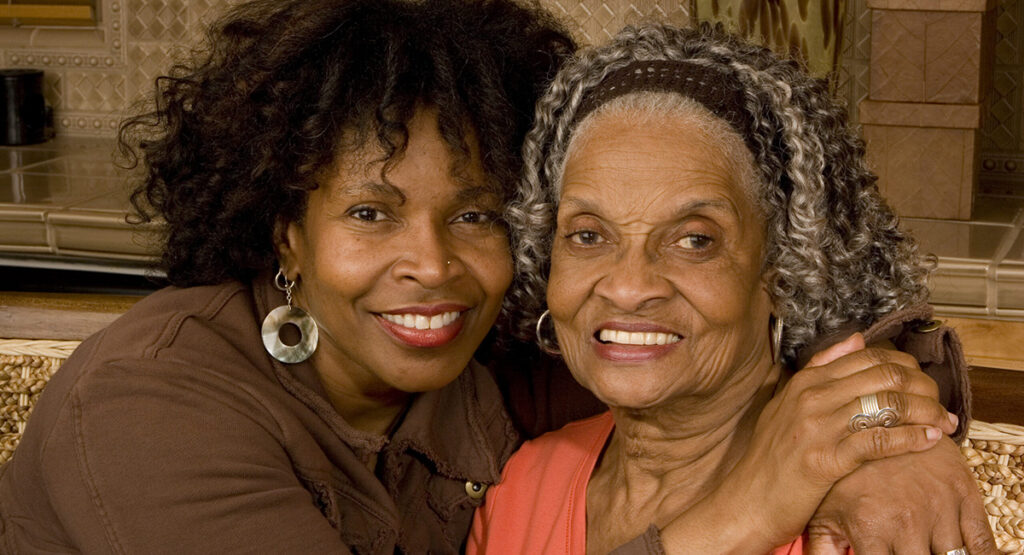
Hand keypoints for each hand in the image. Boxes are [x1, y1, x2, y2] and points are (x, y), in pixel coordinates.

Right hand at [731, 334, 957, 548]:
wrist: (748, 501)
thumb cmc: (771, 458)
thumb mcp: (787, 404)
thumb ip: (820, 369)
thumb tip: (856, 338)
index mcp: (804, 382)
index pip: (867, 357)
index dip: (905, 366)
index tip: (924, 382)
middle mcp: (811, 398)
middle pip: (883, 376)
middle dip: (923, 387)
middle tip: (942, 404)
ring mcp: (817, 428)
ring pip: (886, 405)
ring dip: (926, 412)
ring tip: (944, 423)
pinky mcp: (825, 461)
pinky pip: (879, 441)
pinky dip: (911, 438)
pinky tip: (929, 440)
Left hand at [805, 437, 996, 553]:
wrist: (880, 416)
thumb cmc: (845, 473)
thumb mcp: (825, 508)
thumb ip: (823, 548)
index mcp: (869, 527)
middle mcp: (905, 521)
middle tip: (904, 550)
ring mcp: (937, 507)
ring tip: (926, 546)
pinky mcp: (963, 494)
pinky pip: (982, 541)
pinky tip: (961, 552)